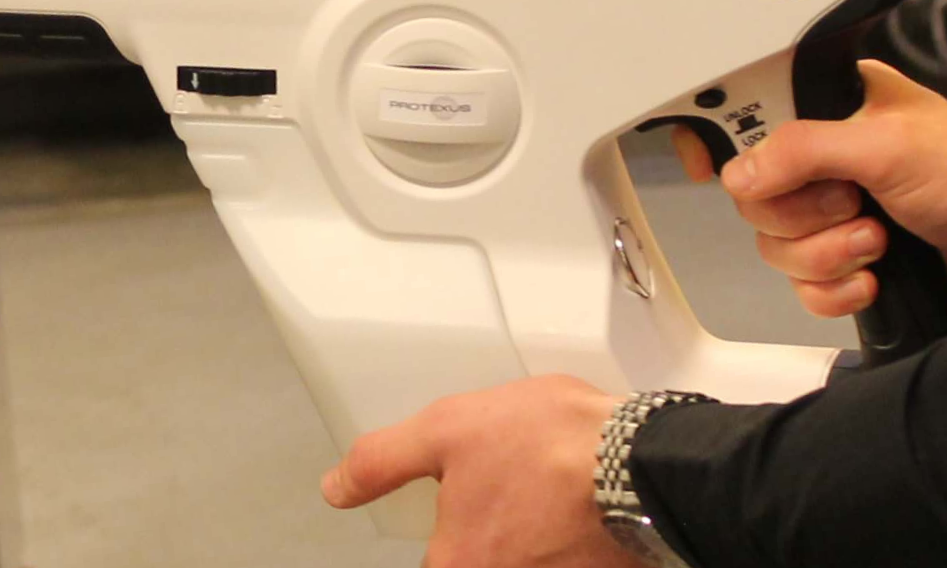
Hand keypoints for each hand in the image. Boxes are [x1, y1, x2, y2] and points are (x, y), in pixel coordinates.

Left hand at [322, 375, 637, 567]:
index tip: (463, 515)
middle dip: (492, 532)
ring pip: (527, 557)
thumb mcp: (446, 431)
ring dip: (531, 535)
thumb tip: (338, 487)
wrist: (647, 461)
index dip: (445, 536)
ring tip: (544, 496)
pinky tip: (576, 507)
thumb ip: (383, 462)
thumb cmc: (551, 446)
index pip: (435, 561)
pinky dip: (567, 537)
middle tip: (510, 492)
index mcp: (460, 563)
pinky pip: (567, 558)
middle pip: (480, 559)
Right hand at [671, 60, 946, 316]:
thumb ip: (804, 148)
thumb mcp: (888, 145)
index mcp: (830, 109)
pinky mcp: (845, 261)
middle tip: (851, 201)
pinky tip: (874, 276)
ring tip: (877, 239)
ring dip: (826, 254)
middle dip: (802, 214)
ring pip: (773, 245)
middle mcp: (826, 159)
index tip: (706, 162)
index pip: (744, 114)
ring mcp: (834, 213)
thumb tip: (738, 171)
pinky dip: (834, 290)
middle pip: (752, 194)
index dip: (716, 138)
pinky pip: (800, 286)